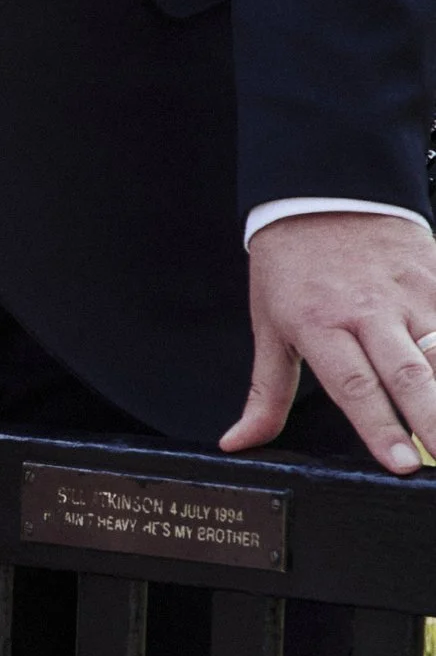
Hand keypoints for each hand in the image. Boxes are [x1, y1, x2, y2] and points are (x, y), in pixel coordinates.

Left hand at [223, 211, 435, 474]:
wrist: (322, 191)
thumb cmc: (291, 264)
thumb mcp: (269, 326)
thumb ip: (265, 393)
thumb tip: (238, 442)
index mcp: (320, 325)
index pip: (354, 386)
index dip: (380, 428)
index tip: (401, 465)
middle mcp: (368, 310)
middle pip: (408, 374)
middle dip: (433, 421)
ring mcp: (409, 292)